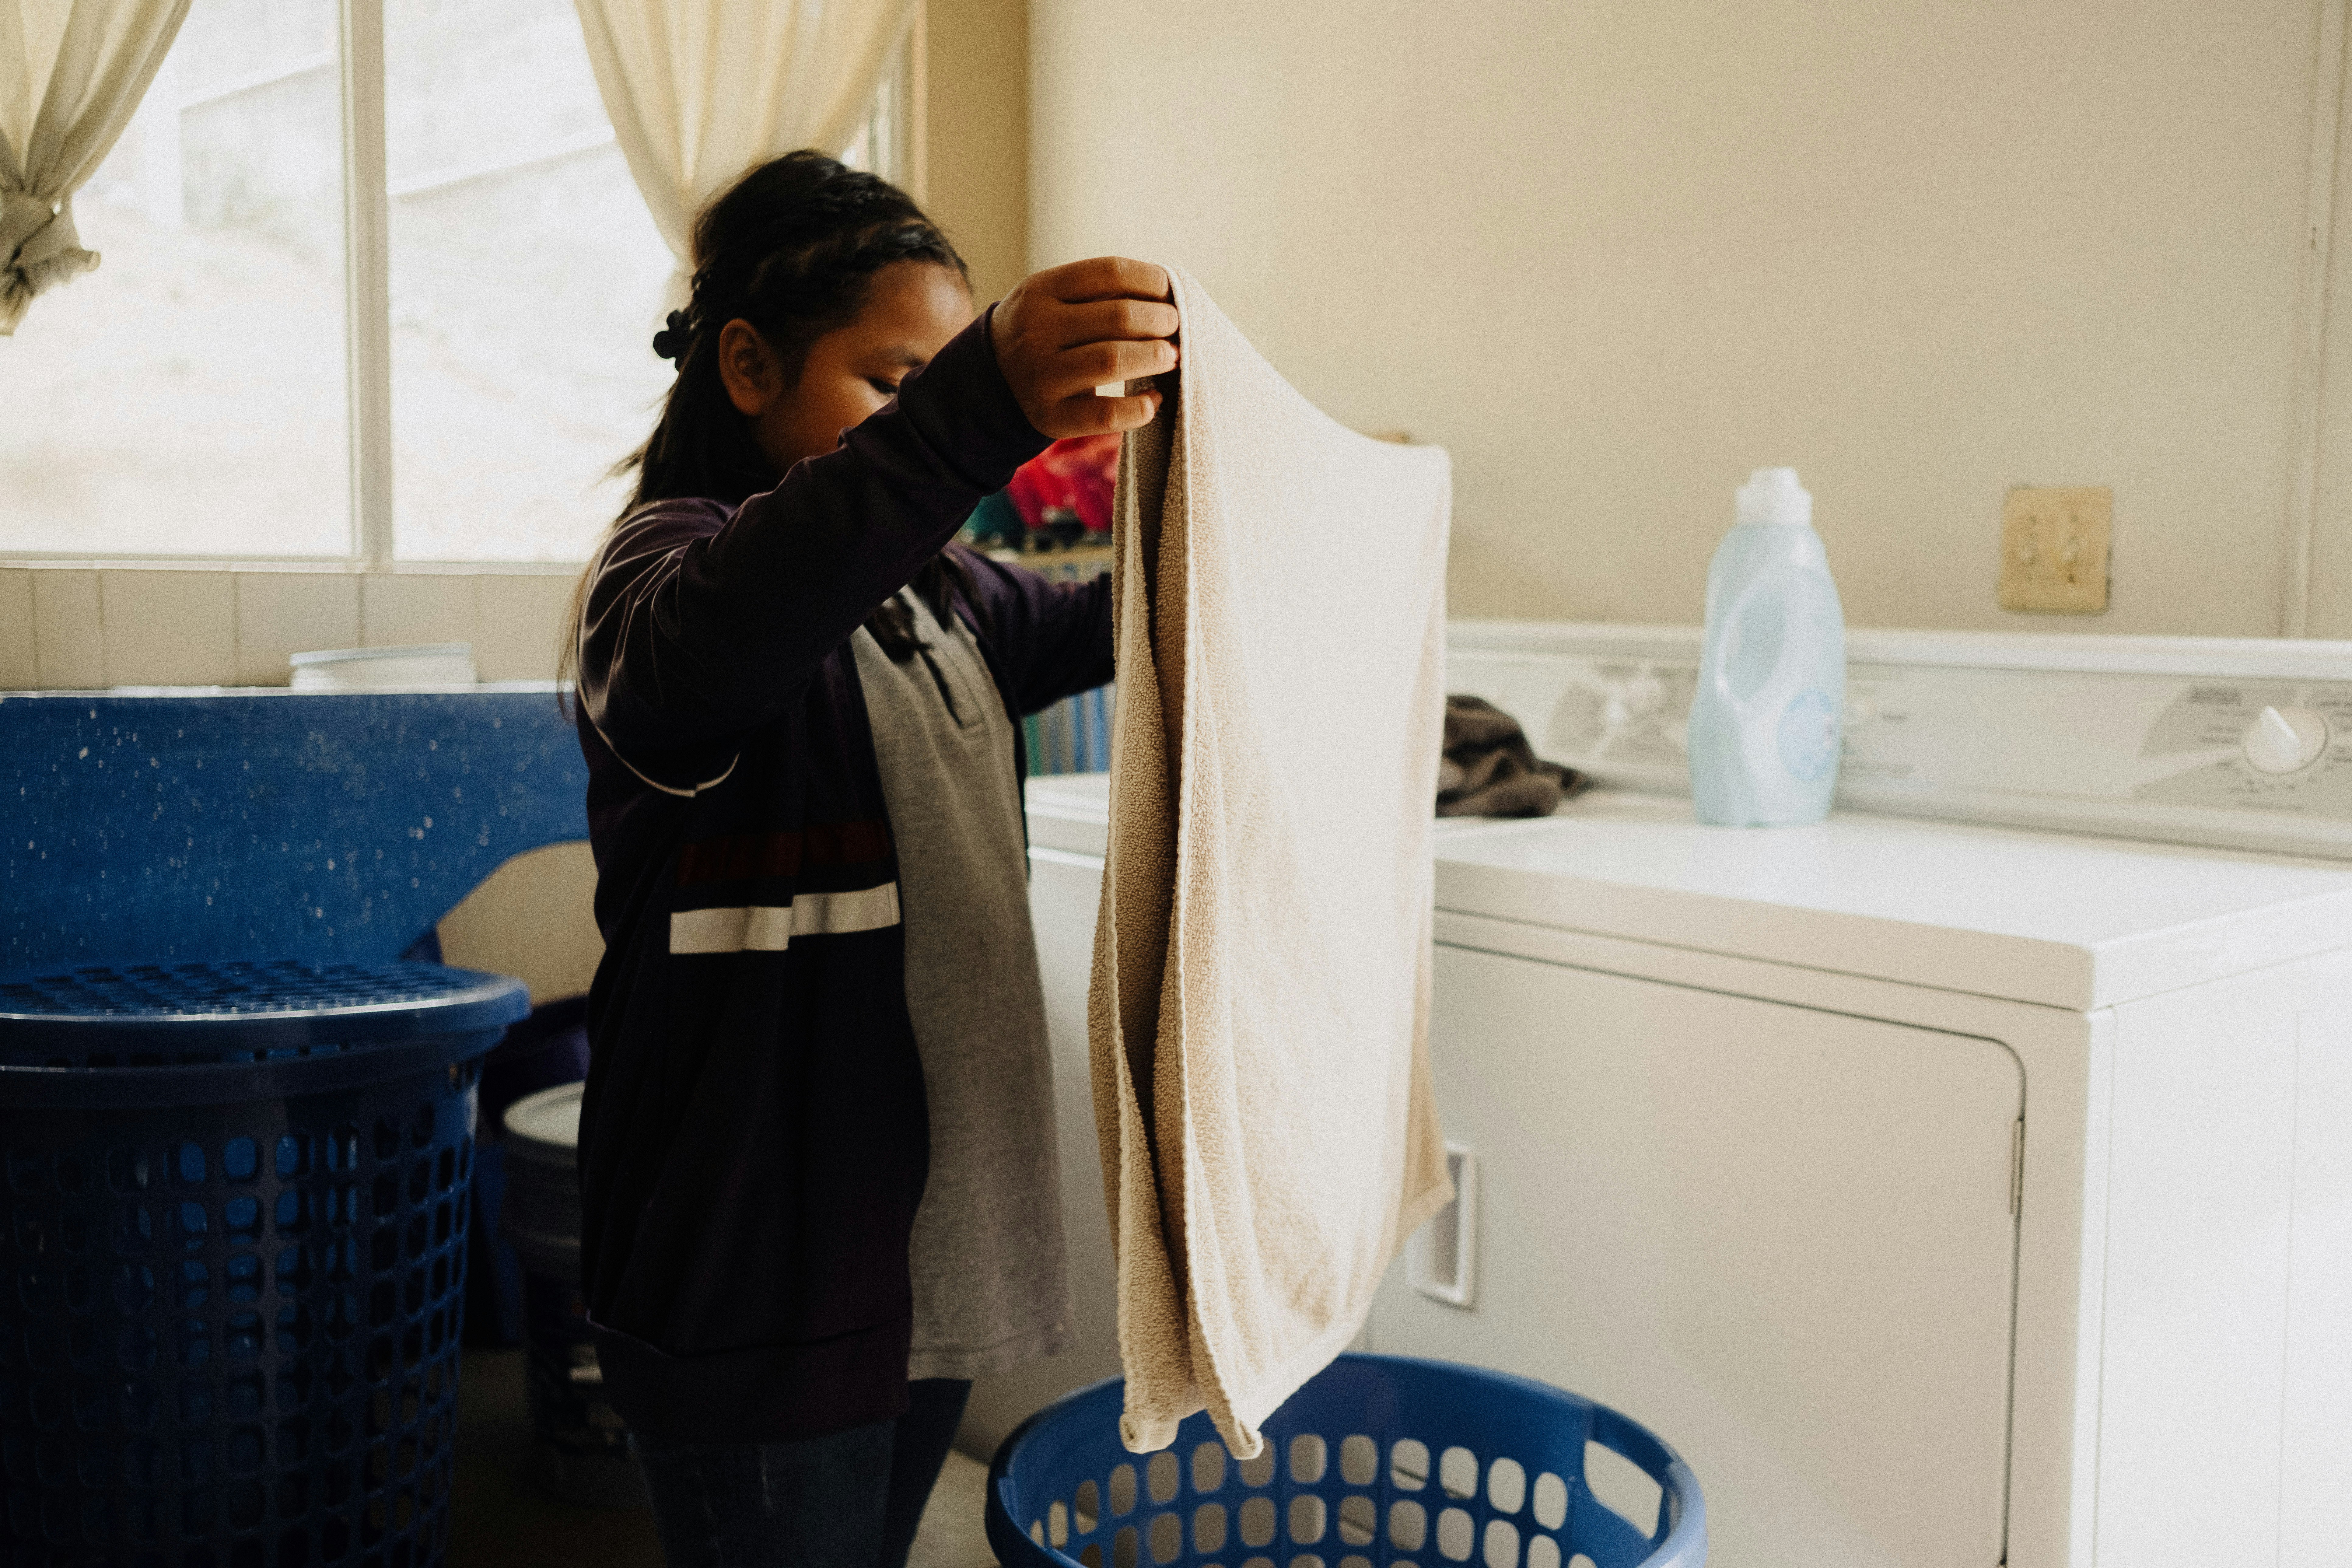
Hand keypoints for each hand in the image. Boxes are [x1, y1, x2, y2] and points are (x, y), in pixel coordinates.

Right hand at [991, 258, 1178, 437]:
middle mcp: (1036, 331)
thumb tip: (1166, 294)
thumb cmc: (1042, 332)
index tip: (1168, 290)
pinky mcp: (1051, 417)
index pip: (1110, 273)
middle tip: (1175, 327)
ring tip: (1172, 356)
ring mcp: (1041, 376)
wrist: (989, 381)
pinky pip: (1108, 415)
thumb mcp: (1053, 299)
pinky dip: (1142, 407)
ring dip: (1156, 357)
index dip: (1151, 280)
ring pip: (1114, 361)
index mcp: (1039, 291)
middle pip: (1119, 318)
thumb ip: (1099, 292)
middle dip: (1160, 321)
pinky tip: (1154, 398)